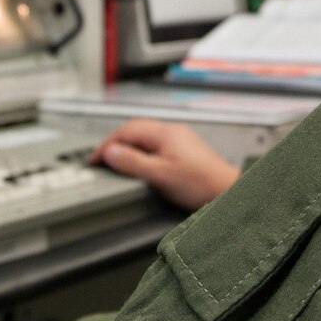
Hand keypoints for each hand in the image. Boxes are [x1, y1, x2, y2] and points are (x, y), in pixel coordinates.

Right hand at [92, 118, 239, 210]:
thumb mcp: (160, 175)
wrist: (226, 191)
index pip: (126, 130)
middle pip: (135, 129)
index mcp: (164, 132)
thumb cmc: (200, 184)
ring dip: (127, 146)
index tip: (94, 159)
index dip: (106, 144)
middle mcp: (172, 131)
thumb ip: (133, 162)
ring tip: (115, 160)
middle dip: (115, 142)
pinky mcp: (184, 149)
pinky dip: (140, 151)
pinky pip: (155, 143)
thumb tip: (110, 152)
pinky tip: (139, 162)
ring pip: (145, 136)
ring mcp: (179, 139)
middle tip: (100, 158)